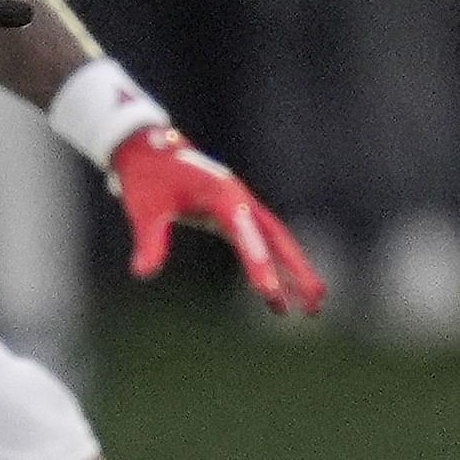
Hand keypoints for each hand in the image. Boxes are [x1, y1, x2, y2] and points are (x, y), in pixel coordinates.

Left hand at [107, 126, 325, 316]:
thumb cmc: (147, 179)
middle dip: (298, 270)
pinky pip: (260, 246)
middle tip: (316, 302)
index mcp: (221, 192)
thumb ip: (150, 240)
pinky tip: (277, 303)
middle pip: (277, 238)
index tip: (267, 291)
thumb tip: (143, 273)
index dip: (257, 261)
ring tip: (313, 309)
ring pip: (276, 244)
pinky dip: (271, 271)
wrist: (148, 151)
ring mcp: (240, 207)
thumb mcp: (144, 210)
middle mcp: (239, 199)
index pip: (244, 231)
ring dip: (295, 273)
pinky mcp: (234, 217)